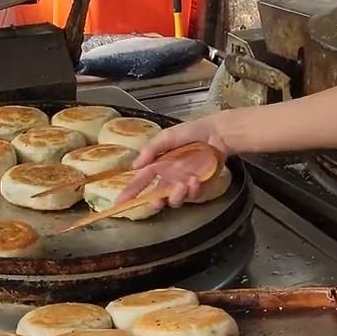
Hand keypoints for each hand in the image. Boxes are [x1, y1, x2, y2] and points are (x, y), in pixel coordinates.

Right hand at [116, 115, 230, 207]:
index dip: (130, 193)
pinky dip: (193, 190)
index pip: (141, 182)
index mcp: (158, 167)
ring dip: (176, 196)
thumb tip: (134, 166)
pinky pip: (194, 196)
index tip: (120, 202)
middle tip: (156, 201)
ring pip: (176, 200)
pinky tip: (195, 180)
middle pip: (158, 198)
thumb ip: (150, 150)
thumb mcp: (166, 136)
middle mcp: (170, 178)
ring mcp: (184, 184)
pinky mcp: (200, 187)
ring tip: (182, 184)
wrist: (216, 132)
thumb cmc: (190, 132)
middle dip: (155, 203)